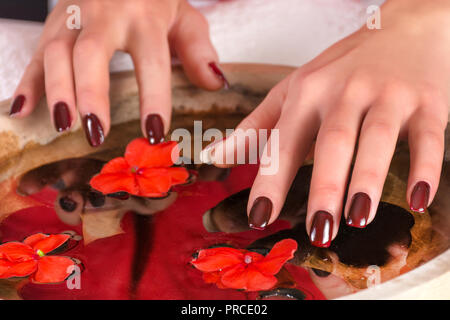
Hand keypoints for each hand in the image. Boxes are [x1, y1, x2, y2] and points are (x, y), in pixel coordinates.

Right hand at [9, 0, 225, 145]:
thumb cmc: (154, 0)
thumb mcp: (184, 16)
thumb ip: (198, 48)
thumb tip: (215, 84)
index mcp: (145, 16)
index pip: (151, 60)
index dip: (153, 97)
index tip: (154, 132)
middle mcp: (106, 15)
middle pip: (92, 53)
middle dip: (91, 94)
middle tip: (95, 132)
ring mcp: (75, 18)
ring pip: (56, 51)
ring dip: (55, 90)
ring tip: (62, 126)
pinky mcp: (55, 23)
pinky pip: (37, 52)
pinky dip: (28, 82)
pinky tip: (21, 110)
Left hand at [207, 0, 449, 246]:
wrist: (404, 29)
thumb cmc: (340, 69)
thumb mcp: (292, 90)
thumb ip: (255, 127)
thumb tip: (213, 157)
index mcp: (307, 94)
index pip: (284, 142)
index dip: (270, 180)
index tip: (260, 217)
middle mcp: (345, 93)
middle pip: (333, 142)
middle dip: (324, 187)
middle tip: (319, 230)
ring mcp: (388, 95)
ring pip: (377, 138)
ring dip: (368, 178)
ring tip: (358, 217)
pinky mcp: (428, 101)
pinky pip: (428, 137)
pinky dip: (426, 168)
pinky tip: (418, 199)